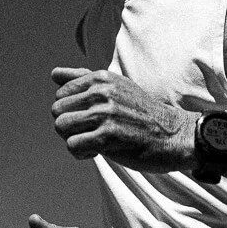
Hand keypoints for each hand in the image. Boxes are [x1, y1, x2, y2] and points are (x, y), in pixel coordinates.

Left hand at [51, 67, 195, 170]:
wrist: (173, 134)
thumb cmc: (141, 112)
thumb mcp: (115, 86)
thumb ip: (83, 79)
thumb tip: (54, 74)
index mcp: (101, 77)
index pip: (60, 93)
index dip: (72, 110)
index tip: (91, 117)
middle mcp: (101, 91)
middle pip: (57, 111)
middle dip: (70, 125)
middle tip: (92, 131)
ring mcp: (104, 113)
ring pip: (61, 127)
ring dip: (74, 139)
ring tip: (94, 141)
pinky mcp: (107, 136)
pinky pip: (72, 146)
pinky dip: (81, 153)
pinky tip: (99, 150)